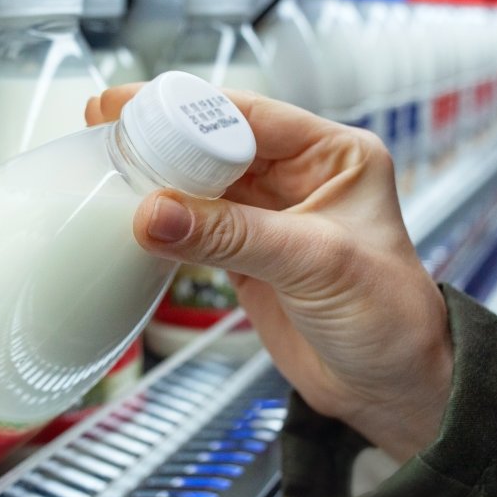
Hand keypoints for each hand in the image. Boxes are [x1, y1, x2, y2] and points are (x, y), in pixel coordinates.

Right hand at [86, 86, 451, 461]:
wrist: (389, 388)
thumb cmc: (391, 318)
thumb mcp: (316, 263)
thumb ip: (233, 236)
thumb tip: (156, 212)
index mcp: (334, 155)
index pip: (252, 117)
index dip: (190, 110)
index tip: (133, 108)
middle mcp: (300, 177)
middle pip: (218, 143)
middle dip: (164, 137)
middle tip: (105, 130)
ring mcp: (270, 215)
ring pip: (202, 183)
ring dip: (158, 178)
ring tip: (106, 166)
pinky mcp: (246, 253)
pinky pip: (195, 226)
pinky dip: (164, 222)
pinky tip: (132, 214)